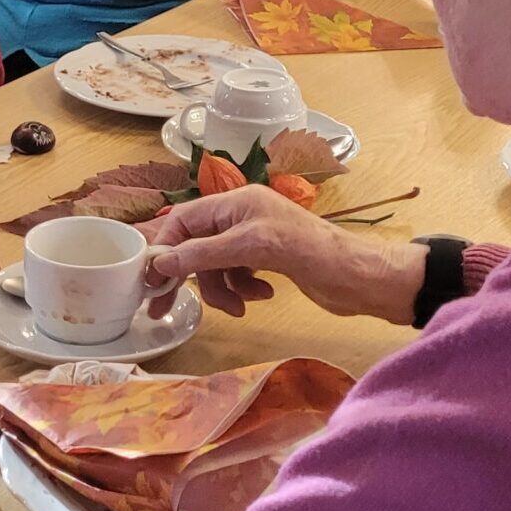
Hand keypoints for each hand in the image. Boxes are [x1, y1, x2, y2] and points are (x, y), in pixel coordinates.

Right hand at [140, 185, 427, 323]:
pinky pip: (235, 275)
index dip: (164, 248)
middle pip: (195, 246)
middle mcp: (241, 216)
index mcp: (235, 202)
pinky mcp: (266, 260)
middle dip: (188, 276)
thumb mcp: (251, 249)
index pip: (183, 220)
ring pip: (214, 265)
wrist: (359, 277)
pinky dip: (242, 289)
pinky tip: (262, 295)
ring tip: (241, 304)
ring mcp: (253, 238)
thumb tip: (160, 262)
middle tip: (164, 308)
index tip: (151, 279)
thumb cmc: (311, 253)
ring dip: (222, 288)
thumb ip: (203, 254)